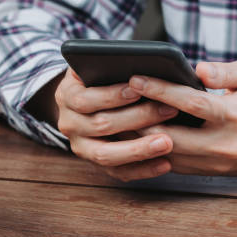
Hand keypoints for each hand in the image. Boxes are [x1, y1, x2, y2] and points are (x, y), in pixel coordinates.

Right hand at [53, 68, 180, 180]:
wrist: (83, 102)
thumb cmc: (98, 78)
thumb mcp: (96, 66)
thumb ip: (109, 64)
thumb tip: (136, 63)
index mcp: (67, 97)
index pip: (85, 100)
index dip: (111, 95)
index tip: (138, 89)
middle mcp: (69, 124)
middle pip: (100, 125)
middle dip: (137, 118)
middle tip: (169, 110)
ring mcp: (81, 147)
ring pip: (105, 155)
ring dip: (139, 149)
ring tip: (168, 142)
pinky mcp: (95, 164)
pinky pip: (118, 172)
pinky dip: (143, 170)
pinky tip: (165, 164)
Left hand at [128, 60, 236, 175]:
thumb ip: (226, 72)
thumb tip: (197, 69)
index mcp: (236, 116)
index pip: (189, 103)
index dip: (159, 90)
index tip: (134, 79)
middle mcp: (225, 144)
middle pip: (170, 137)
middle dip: (139, 122)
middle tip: (114, 107)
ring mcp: (219, 163)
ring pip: (168, 156)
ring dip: (142, 141)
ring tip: (119, 124)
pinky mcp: (215, 172)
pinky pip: (176, 166)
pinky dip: (155, 153)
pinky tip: (138, 140)